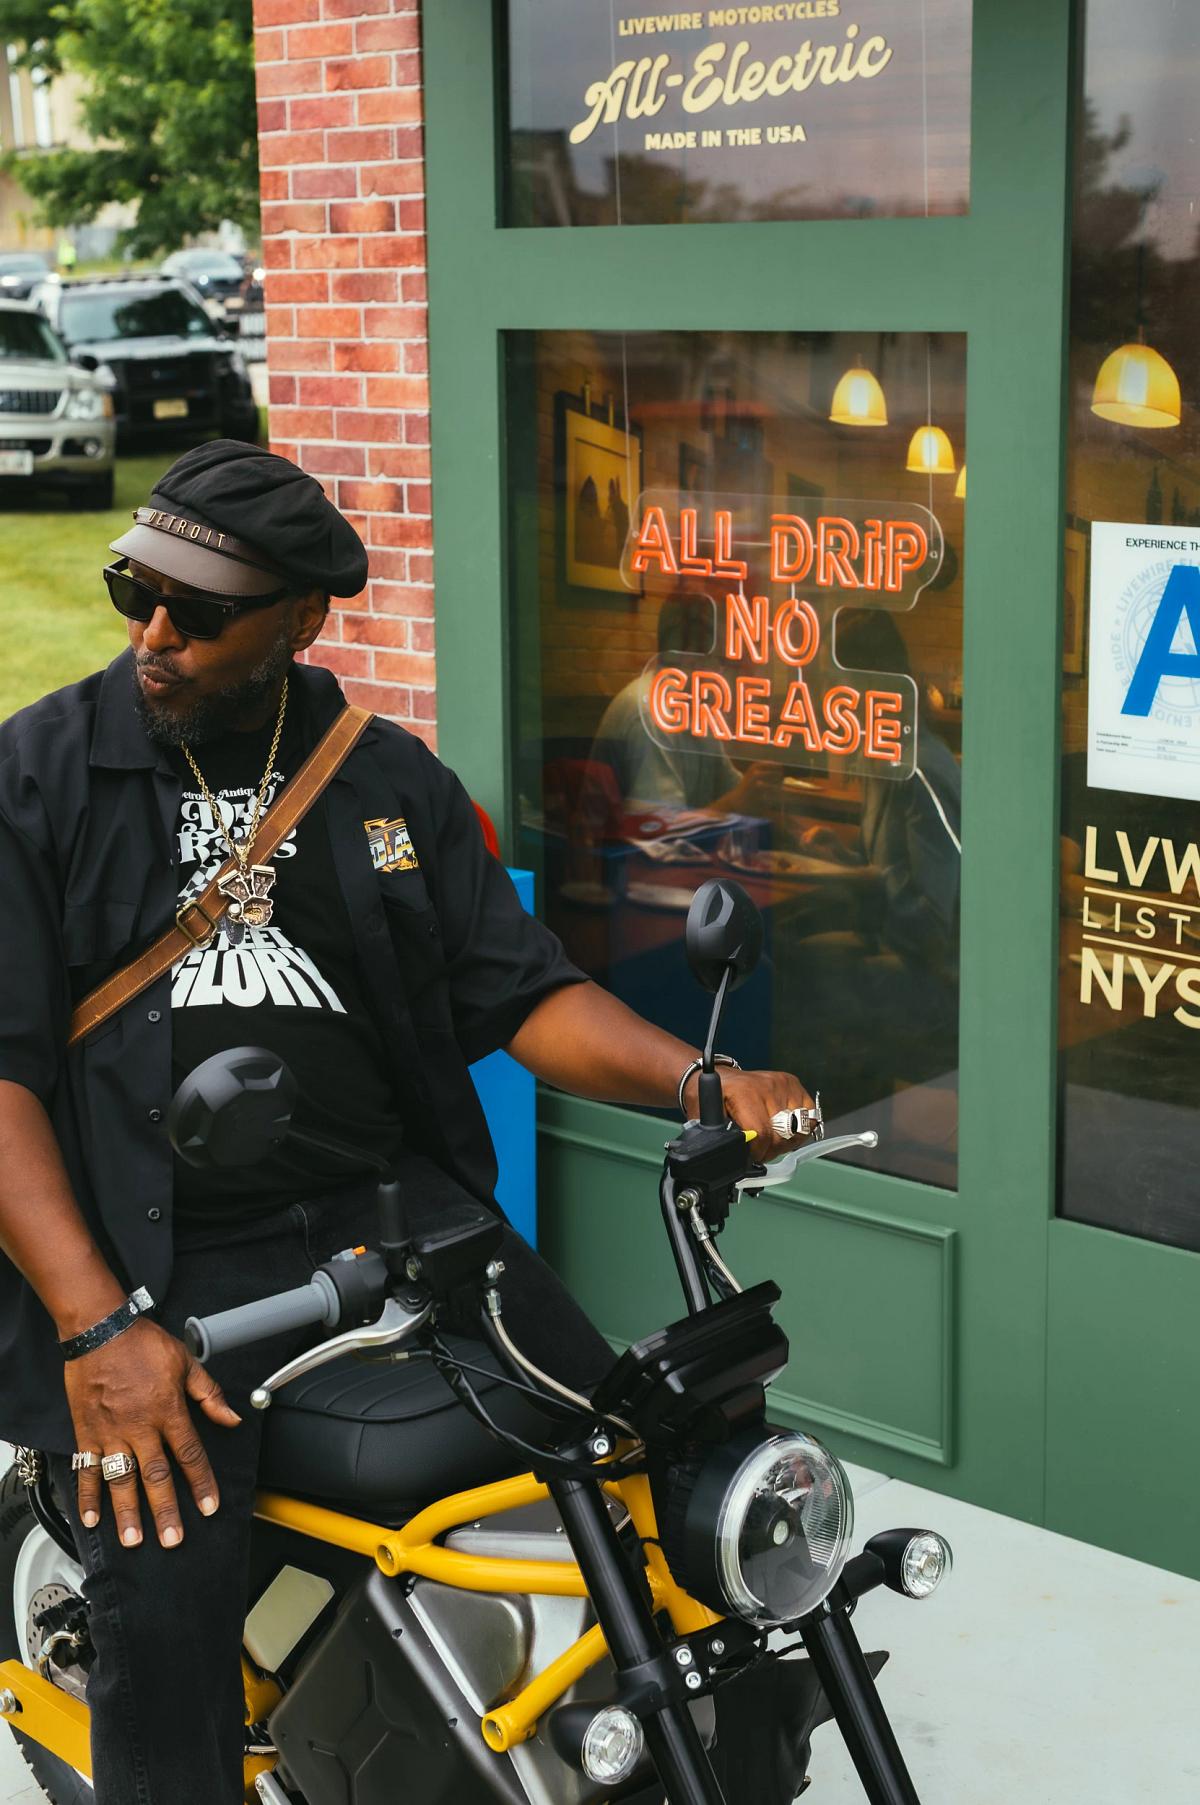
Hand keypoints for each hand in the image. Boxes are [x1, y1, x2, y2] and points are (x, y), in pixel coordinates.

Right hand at [63, 1318, 240, 1548]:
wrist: (100, 1329)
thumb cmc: (143, 1343)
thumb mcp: (186, 1361)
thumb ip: (209, 1394)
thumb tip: (232, 1418)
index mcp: (168, 1410)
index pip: (190, 1454)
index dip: (201, 1483)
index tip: (208, 1507)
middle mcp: (140, 1426)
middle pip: (156, 1475)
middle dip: (165, 1510)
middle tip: (172, 1539)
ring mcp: (110, 1432)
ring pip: (121, 1479)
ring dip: (127, 1512)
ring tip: (133, 1539)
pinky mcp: (86, 1432)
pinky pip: (87, 1468)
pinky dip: (88, 1494)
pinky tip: (92, 1518)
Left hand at [683, 1067, 816, 1161]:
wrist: (721, 1076)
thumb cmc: (713, 1096)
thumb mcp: (705, 1117)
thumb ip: (715, 1137)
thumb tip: (726, 1156)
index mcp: (744, 1093)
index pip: (763, 1134)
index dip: (758, 1153)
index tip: (751, 1157)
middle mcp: (766, 1086)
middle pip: (782, 1135)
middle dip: (770, 1150)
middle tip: (759, 1151)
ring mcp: (783, 1084)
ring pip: (798, 1128)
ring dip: (785, 1140)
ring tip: (770, 1140)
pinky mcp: (793, 1084)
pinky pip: (809, 1115)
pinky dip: (798, 1128)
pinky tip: (783, 1129)